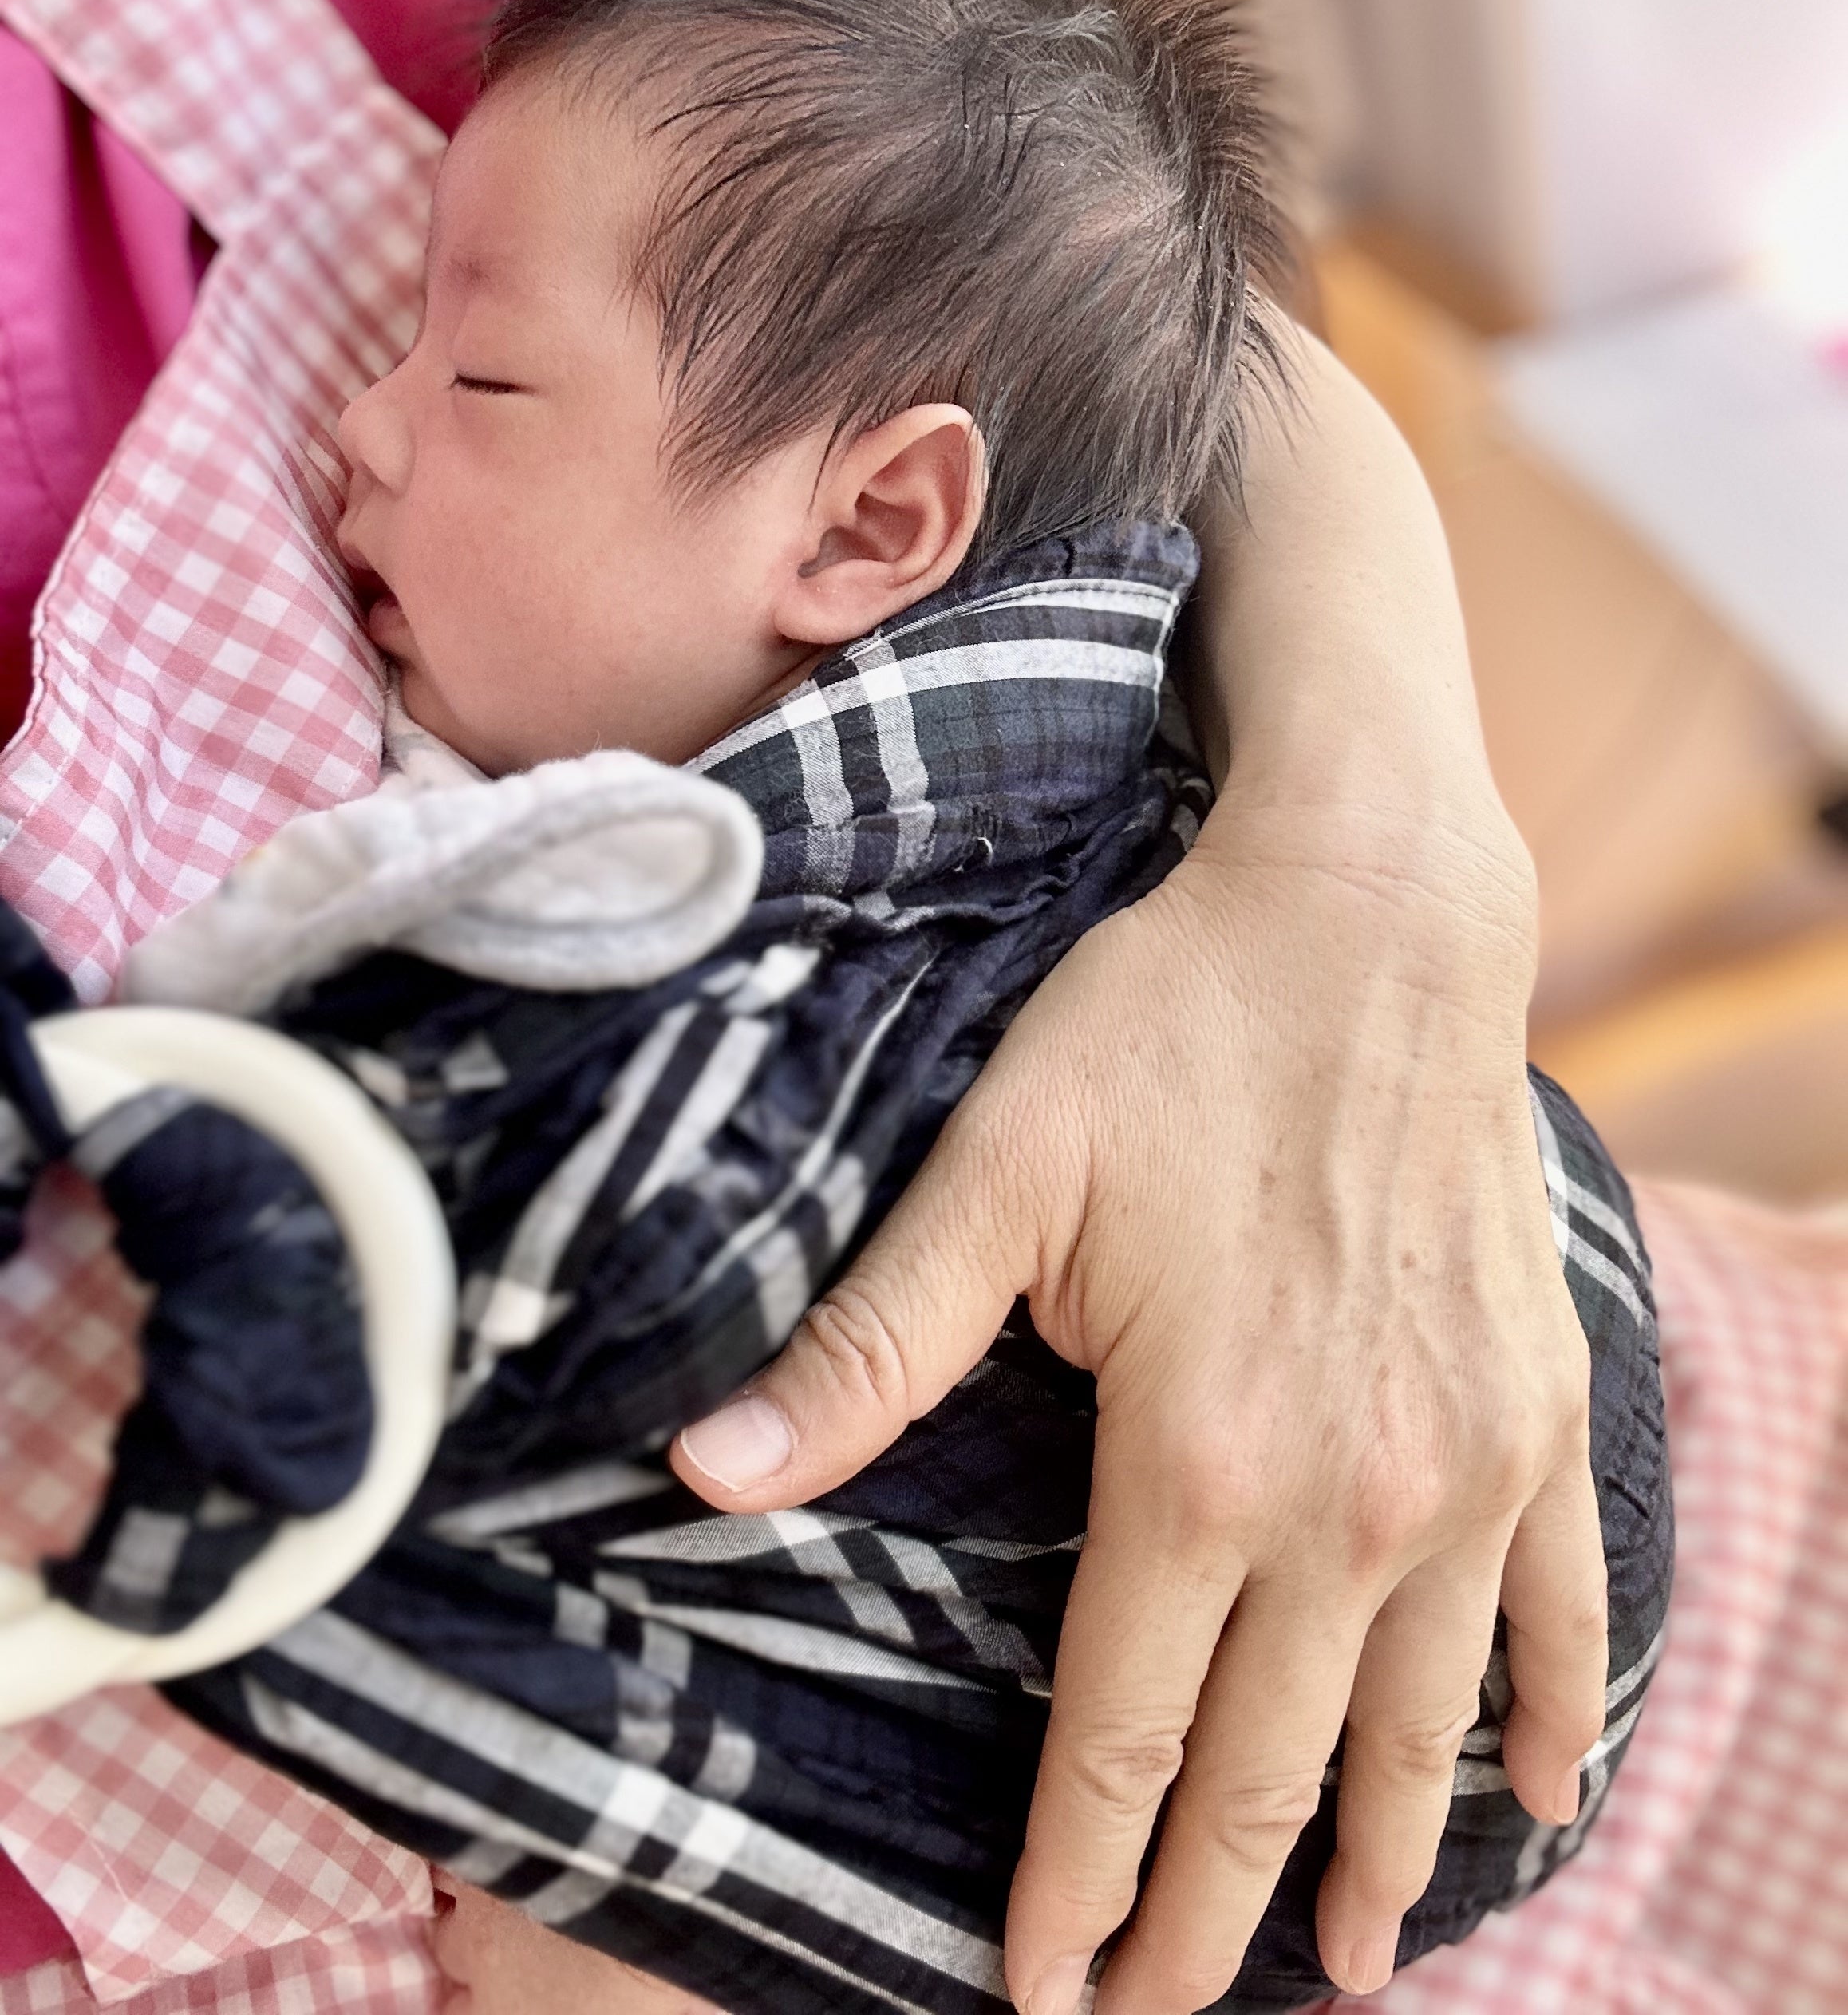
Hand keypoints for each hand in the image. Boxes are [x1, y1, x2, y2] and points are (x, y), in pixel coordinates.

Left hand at [670, 783, 1603, 2012]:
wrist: (1371, 921)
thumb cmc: (1172, 1032)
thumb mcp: (997, 1175)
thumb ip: (867, 1348)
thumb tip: (703, 1470)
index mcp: (1199, 1465)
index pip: (1117, 1735)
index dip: (1072, 1879)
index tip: (1041, 1990)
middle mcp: (1352, 1502)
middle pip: (1263, 1770)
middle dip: (1200, 1915)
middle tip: (1156, 2011)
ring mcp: (1468, 1468)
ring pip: (1415, 1728)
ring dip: (1377, 1862)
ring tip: (1349, 1970)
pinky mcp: (1537, 1409)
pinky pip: (1564, 1613)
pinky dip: (1548, 1722)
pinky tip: (1532, 1799)